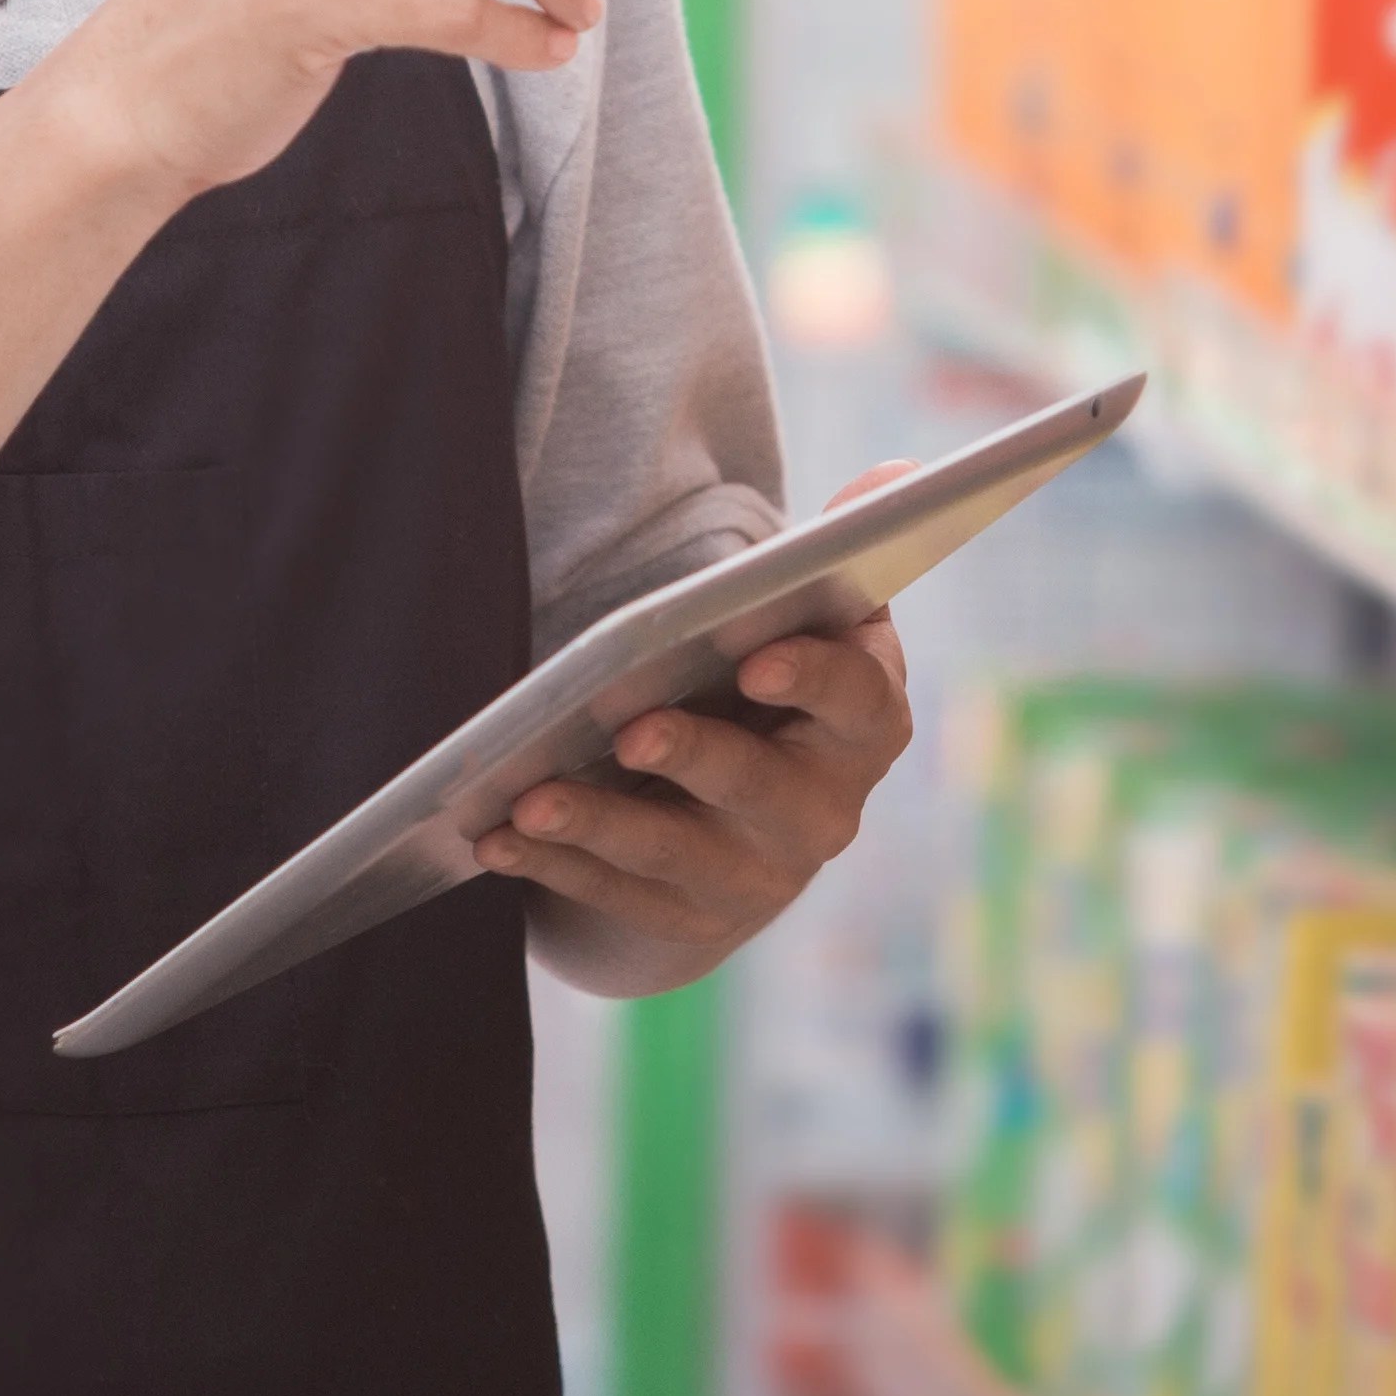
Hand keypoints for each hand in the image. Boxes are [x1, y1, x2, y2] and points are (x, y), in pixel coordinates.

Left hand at [477, 467, 920, 992]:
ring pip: (674, 853)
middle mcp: (823, 812)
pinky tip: (498, 836)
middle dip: (696, 757)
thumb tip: (897, 479)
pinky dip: (553, 866)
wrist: (757, 812)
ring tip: (529, 794)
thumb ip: (841, 553)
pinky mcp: (688, 917)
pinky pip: (615, 895)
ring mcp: (756, 876)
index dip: (812, 679)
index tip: (756, 656)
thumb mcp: (815, 622)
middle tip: (631, 728)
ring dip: (598, 824)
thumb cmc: (779, 685)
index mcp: (865, 725)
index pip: (855, 699)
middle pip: (761, 787)